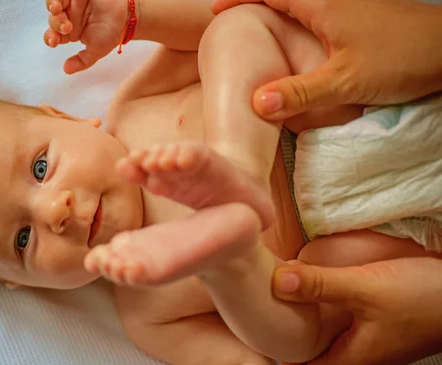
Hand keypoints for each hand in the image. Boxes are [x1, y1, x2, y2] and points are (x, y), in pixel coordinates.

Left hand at [44, 0, 128, 73]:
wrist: (127, 16)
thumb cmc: (112, 33)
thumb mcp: (96, 51)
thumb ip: (82, 61)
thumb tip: (66, 70)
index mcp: (69, 32)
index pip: (53, 35)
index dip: (50, 37)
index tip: (54, 41)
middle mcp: (68, 17)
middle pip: (53, 19)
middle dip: (56, 23)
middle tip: (67, 26)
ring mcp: (72, 2)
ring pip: (55, 2)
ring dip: (53, 6)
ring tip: (57, 9)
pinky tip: (63, 2)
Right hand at [211, 0, 441, 119]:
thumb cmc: (401, 59)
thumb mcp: (346, 81)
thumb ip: (299, 92)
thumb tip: (255, 103)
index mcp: (322, 3)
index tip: (215, 10)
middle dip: (255, 1)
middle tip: (233, 19)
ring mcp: (348, 4)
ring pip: (301, 1)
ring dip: (277, 8)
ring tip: (257, 28)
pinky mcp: (360, 15)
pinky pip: (318, 9)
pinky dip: (298, 16)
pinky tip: (298, 38)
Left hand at [271, 257, 441, 364]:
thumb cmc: (429, 300)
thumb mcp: (366, 289)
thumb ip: (322, 285)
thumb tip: (279, 283)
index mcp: (359, 357)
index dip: (287, 360)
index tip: (269, 336)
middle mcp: (369, 352)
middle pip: (322, 355)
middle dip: (298, 338)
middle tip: (278, 314)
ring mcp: (381, 338)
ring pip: (338, 336)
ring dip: (317, 319)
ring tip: (297, 296)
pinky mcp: (391, 320)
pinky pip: (354, 320)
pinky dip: (336, 306)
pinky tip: (331, 285)